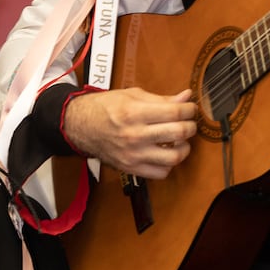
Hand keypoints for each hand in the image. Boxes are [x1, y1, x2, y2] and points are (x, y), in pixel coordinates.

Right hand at [64, 88, 196, 179]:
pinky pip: (161, 172)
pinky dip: (168, 164)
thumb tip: (186, 97)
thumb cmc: (103, 108)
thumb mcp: (131, 96)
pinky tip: (164, 153)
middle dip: (190, 126)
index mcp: (134, 113)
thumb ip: (161, 99)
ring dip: (184, 148)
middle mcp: (134, 135)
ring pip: (175, 156)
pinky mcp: (130, 167)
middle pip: (179, 133)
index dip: (189, 109)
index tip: (189, 109)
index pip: (176, 112)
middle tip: (188, 123)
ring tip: (178, 141)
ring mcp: (132, 154)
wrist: (79, 125)